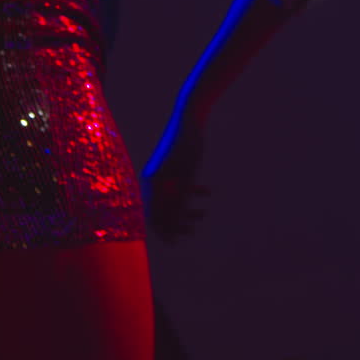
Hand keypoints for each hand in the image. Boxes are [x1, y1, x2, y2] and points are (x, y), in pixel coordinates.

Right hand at [141, 101, 209, 241]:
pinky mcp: (171, 166)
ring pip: (171, 198)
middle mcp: (153, 178)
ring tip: (202, 213)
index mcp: (152, 182)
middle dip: (176, 221)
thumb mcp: (187, 177)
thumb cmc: (188, 146)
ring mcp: (162, 172)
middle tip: (192, 230)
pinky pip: (177, 186)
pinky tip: (206, 191)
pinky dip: (190, 192)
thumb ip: (179, 202)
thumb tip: (173, 226)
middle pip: (161, 209)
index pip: (152, 215)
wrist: (191, 116)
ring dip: (185, 208)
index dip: (163, 231)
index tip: (175, 243)